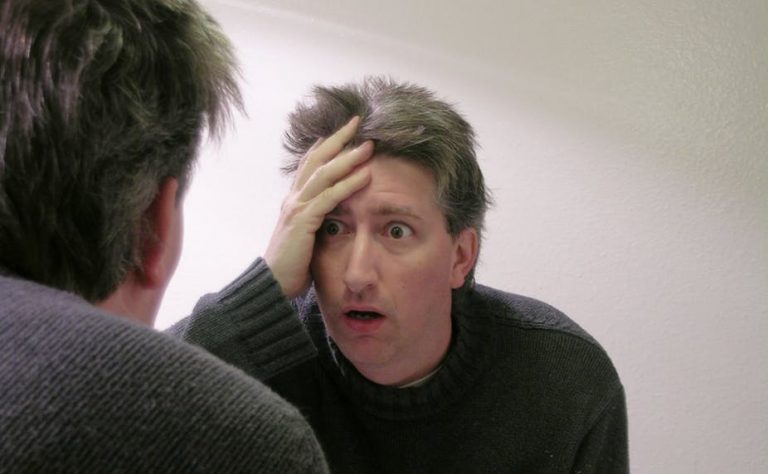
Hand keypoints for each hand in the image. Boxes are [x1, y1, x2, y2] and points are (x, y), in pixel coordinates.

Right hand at [264, 117, 372, 297]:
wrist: (272, 284)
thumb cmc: (292, 265)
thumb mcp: (306, 236)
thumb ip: (316, 221)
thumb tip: (334, 215)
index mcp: (293, 201)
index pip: (309, 165)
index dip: (324, 146)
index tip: (341, 132)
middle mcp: (293, 198)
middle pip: (316, 159)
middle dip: (337, 139)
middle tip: (357, 122)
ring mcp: (296, 208)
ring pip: (324, 174)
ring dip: (348, 157)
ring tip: (368, 145)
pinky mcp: (303, 221)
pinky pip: (330, 197)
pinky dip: (349, 184)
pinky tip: (366, 174)